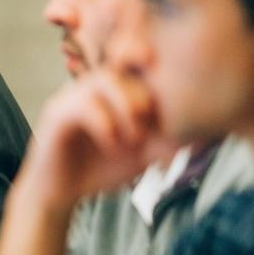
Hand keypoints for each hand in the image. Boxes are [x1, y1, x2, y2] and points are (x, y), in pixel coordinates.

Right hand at [20, 70, 181, 214]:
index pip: (130, 66)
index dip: (145, 61)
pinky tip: (112, 144)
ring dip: (125, 105)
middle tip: (147, 128)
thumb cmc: (97, 170)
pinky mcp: (55, 116)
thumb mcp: (139, 155)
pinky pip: (83, 106)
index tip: (163, 72)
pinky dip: (105, 123)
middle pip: (120, 69)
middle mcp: (87, 89)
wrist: (59, 194)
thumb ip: (163, 141)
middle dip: (141, 96)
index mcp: (107, 94)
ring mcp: (69, 99)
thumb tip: (198, 135)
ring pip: (102, 80)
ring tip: (133, 137)